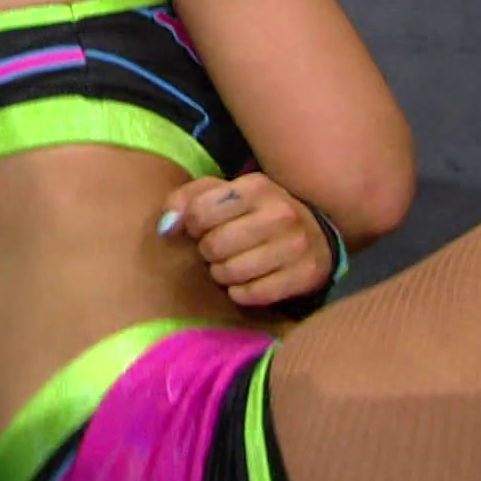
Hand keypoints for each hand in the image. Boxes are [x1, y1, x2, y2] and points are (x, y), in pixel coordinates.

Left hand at [157, 173, 332, 307]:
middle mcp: (281, 213)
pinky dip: (240, 292)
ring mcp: (296, 245)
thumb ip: (186, 200)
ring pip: (231, 272)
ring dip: (222, 273)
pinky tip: (247, 280)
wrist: (314, 234)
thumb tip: (166, 227)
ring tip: (232, 263)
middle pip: (214, 245)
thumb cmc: (255, 212)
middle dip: (208, 251)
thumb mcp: (223, 193)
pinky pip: (252, 294)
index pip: (199, 213)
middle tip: (218, 249)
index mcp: (257, 186)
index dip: (193, 226)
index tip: (203, 228)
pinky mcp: (306, 275)